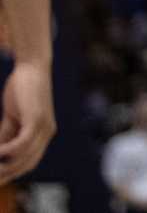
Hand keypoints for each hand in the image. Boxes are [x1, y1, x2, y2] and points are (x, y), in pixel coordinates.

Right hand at [0, 59, 54, 183]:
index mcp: (43, 134)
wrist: (32, 66)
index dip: (11, 173)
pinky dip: (7, 151)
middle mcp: (47, 133)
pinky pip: (22, 143)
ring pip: (24, 157)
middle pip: (26, 164)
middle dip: (7, 174)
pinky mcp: (37, 119)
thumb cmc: (22, 90)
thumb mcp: (12, 118)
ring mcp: (44, 126)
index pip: (28, 163)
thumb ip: (6, 135)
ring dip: (4, 166)